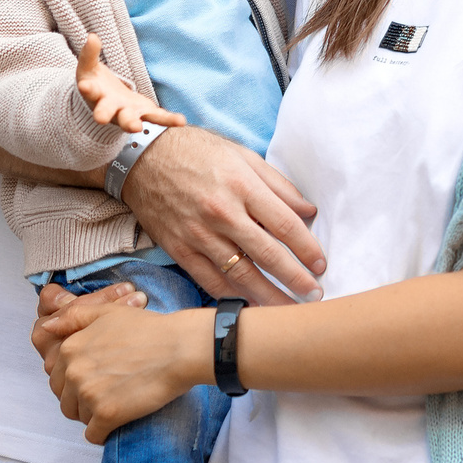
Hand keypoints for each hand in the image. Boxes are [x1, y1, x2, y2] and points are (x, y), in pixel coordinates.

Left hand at [41, 291, 210, 443]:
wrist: (178, 348)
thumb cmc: (147, 329)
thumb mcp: (106, 313)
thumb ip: (72, 318)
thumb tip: (46, 328)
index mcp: (70, 348)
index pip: (57, 378)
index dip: (76, 381)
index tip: (97, 379)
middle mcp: (73, 371)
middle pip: (65, 400)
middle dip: (81, 401)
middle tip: (108, 394)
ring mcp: (88, 394)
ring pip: (79, 417)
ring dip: (93, 415)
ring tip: (116, 404)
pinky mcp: (106, 414)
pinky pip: (93, 435)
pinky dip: (104, 432)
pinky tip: (119, 421)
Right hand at [74, 34, 186, 131]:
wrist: (105, 103)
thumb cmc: (95, 84)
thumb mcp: (89, 67)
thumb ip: (89, 54)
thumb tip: (92, 37)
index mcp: (96, 95)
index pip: (90, 91)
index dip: (87, 89)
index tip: (84, 86)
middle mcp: (111, 108)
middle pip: (108, 112)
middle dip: (105, 114)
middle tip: (100, 118)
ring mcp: (128, 113)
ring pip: (131, 120)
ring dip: (133, 123)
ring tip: (137, 127)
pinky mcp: (145, 113)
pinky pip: (158, 117)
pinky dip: (168, 120)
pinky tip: (180, 121)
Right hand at [119, 125, 325, 303]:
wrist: (141, 157)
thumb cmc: (196, 152)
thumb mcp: (241, 155)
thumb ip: (277, 185)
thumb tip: (308, 211)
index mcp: (242, 185)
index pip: (285, 224)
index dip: (307, 248)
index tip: (321, 264)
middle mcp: (222, 212)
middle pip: (268, 255)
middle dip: (296, 279)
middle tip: (314, 294)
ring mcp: (198, 233)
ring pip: (241, 275)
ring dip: (268, 296)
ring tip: (288, 311)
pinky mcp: (178, 248)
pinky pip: (210, 280)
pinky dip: (232, 296)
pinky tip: (249, 306)